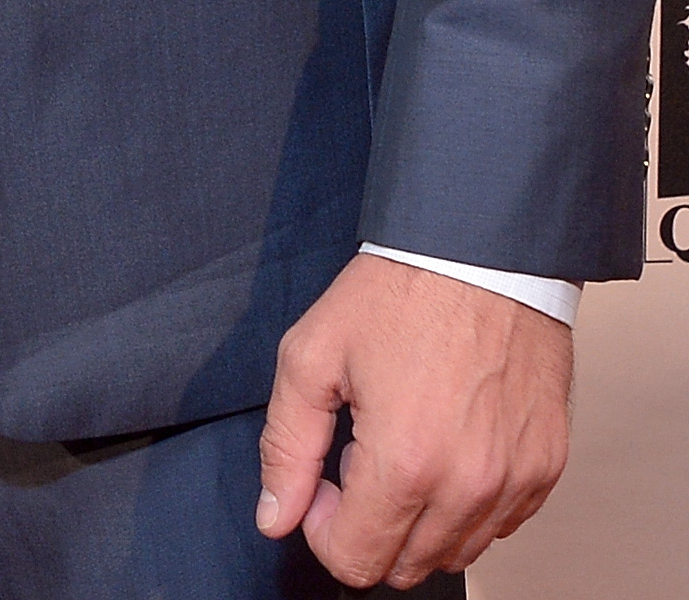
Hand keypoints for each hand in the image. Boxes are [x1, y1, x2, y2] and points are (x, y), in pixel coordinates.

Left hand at [257, 253, 571, 585]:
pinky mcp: (545, 469)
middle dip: (367, 527)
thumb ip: (285, 446)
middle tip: (357, 459)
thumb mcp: (312, 354)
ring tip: (403, 447)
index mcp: (406, 461)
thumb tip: (275, 515)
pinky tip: (445, 448)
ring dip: (417, 521)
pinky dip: (466, 506)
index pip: (355, 561)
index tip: (322, 482)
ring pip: (453, 554)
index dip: (322, 528)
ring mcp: (514, 482)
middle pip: (404, 568)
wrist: (481, 252)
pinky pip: (498, 526)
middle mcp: (468, 486)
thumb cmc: (401, 292)